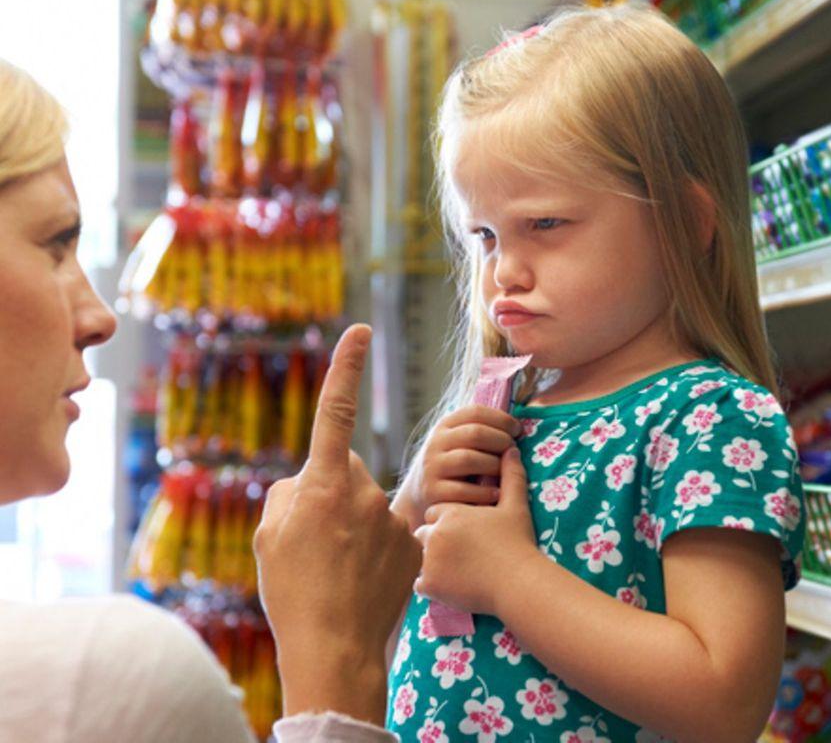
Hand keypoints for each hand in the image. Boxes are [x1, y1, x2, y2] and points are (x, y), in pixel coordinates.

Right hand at [254, 324, 421, 722]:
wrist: (335, 646)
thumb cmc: (292, 590)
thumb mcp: (270, 536)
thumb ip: (289, 493)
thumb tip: (309, 481)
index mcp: (323, 484)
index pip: (336, 412)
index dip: (347, 368)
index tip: (360, 330)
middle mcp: (363, 491)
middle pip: (345, 471)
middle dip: (331, 491)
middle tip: (316, 538)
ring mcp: (393, 517)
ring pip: (367, 504)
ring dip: (353, 523)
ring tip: (338, 567)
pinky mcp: (414, 541)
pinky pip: (390, 530)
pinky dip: (377, 546)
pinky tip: (363, 577)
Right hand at [395, 404, 520, 528]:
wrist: (422, 494)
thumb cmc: (455, 465)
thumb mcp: (461, 442)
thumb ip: (482, 431)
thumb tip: (518, 427)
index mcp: (445, 425)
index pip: (475, 412)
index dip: (501, 419)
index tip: (518, 430)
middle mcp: (436, 443)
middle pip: (475, 433)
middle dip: (501, 441)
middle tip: (514, 451)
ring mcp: (432, 467)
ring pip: (469, 459)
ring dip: (494, 465)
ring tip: (506, 473)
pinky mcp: (432, 492)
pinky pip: (463, 490)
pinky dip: (484, 492)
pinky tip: (497, 494)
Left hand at [413, 447, 542, 616]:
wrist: (518, 581)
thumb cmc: (518, 542)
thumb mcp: (515, 505)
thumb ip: (511, 475)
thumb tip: (511, 449)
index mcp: (450, 512)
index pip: (436, 513)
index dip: (449, 522)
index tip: (464, 533)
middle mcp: (435, 533)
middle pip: (424, 534)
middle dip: (436, 542)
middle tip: (459, 554)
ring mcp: (429, 560)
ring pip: (419, 558)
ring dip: (431, 563)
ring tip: (455, 570)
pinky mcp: (429, 584)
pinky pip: (419, 583)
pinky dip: (432, 585)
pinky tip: (451, 586)